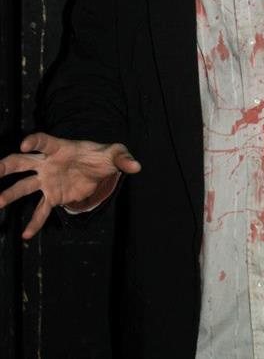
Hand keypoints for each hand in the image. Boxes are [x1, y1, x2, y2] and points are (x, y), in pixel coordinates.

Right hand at [0, 132, 140, 237]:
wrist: (99, 170)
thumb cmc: (103, 156)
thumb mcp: (115, 154)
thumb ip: (123, 158)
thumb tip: (137, 166)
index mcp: (60, 147)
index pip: (43, 142)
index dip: (33, 141)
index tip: (23, 144)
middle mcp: (48, 163)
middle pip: (22, 162)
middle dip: (6, 166)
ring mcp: (47, 180)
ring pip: (24, 187)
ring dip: (9, 195)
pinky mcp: (53, 196)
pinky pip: (41, 210)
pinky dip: (34, 222)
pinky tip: (26, 236)